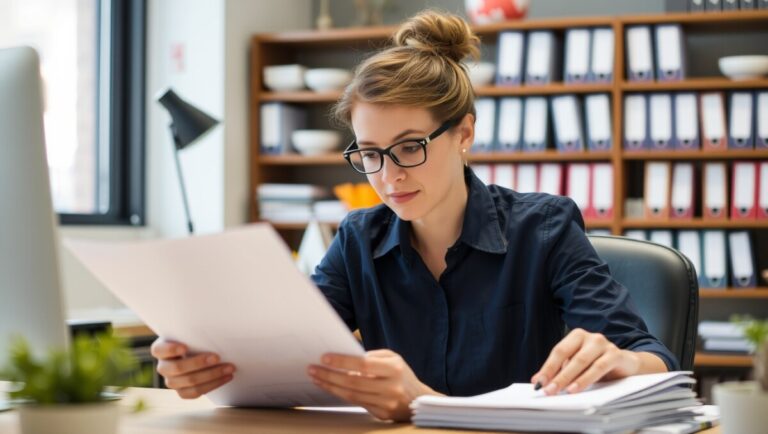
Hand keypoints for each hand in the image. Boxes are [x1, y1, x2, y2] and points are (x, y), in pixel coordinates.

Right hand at [150, 338, 235, 398]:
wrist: (199, 352)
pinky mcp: (182, 392)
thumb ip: (194, 331)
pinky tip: (226, 377)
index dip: (170, 350)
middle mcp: (164, 367)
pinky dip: (213, 385)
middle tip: (217, 357)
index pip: (159, 350)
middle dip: (198, 363)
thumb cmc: (194, 338)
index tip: (185, 347)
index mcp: (161, 349)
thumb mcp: (190, 333)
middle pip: (177, 368)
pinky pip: (196, 392)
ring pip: (189, 382)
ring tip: (229, 368)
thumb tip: (214, 325)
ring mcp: (172, 381)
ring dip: (211, 375)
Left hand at [307, 349, 439, 421]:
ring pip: (352, 395)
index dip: (342, 361)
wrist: (417, 400)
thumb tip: (343, 357)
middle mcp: (391, 387)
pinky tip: (330, 387)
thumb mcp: (392, 358)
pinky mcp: (381, 415)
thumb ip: (371, 356)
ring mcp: (386, 403)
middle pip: (354, 382)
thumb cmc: (401, 374)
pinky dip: (341, 394)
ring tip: (316, 378)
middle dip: (330, 375)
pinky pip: (356, 403)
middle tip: (312, 369)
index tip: (324, 357)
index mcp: (394, 369)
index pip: (363, 364)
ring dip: (331, 386)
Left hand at [531, 328, 662, 394]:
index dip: (547, 368)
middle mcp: (590, 337)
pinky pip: (599, 367)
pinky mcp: (616, 354)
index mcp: (577, 336)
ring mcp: (604, 344)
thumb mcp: (578, 366)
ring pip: (582, 361)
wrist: (628, 365)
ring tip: (560, 391)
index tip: (537, 383)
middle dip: (556, 375)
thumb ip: (560, 371)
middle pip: (568, 356)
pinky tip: (576, 388)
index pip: (558, 351)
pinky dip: (586, 378)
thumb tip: (537, 381)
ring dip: (569, 377)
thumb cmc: (598, 364)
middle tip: (547, 390)